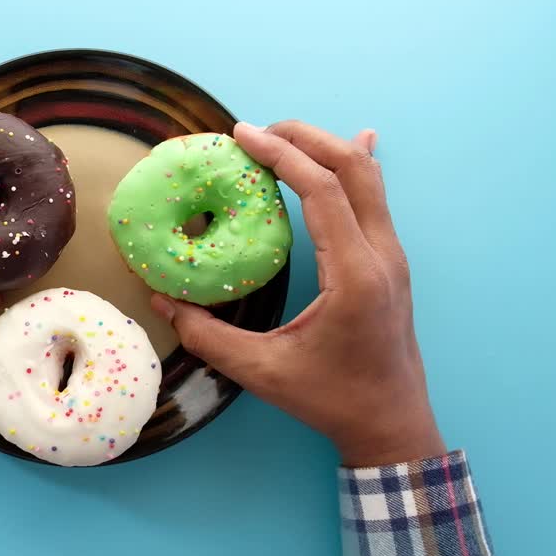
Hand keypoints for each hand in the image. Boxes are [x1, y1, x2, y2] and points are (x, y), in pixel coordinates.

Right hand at [151, 121, 443, 466]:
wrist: (392, 424)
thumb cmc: (331, 401)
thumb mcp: (262, 372)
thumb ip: (208, 336)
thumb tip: (162, 301)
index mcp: (355, 275)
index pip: (323, 190)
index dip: (282, 154)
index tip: (242, 134)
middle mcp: (383, 256)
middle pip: (353, 168)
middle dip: (304, 137)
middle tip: (255, 131)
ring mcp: (394, 257)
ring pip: (370, 177)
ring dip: (327, 148)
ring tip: (283, 136)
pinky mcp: (393, 262)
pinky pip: (377, 197)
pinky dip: (355, 166)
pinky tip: (360, 139)